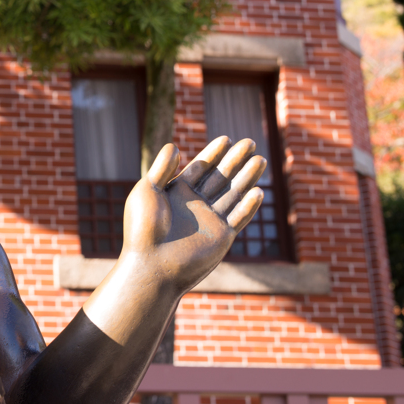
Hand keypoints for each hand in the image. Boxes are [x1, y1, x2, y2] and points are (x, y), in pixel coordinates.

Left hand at [120, 137, 265, 294]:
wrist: (152, 265)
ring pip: (233, 194)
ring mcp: (209, 220)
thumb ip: (162, 168)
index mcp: (176, 192)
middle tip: (250, 142)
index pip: (200, 168)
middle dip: (234, 160)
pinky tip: (258, 191)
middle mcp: (195, 205)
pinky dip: (249, 205)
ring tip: (259, 160)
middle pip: (219, 177)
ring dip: (246, 177)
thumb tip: (175, 146)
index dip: (213, 153)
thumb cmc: (143, 228)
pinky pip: (239, 217)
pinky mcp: (221, 237)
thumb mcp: (148, 190)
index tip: (226, 138)